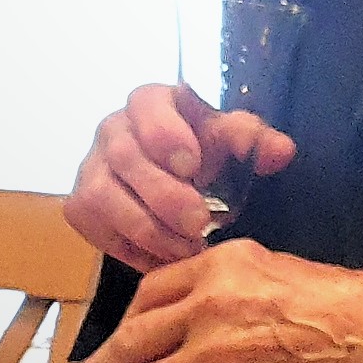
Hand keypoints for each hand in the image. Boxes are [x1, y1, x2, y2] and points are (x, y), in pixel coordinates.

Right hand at [62, 83, 298, 273]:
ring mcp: (91, 167)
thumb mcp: (231, 143)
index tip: (193, 165)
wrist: (176, 183)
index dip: (165, 133)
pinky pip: (93, 227)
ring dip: (144, 227)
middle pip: (124, 156)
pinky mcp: (81, 205)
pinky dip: (127, 248)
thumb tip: (282, 151)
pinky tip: (161, 260)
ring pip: (101, 196)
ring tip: (184, 249)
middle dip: (162, 193)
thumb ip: (254, 142)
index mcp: (151, 102)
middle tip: (199, 223)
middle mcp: (113, 129)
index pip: (146, 104)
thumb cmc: (205, 154)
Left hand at [68, 239, 362, 362]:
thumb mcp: (274, 273)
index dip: (126, 324)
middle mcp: (207, 302)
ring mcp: (216, 348)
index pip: (150, 293)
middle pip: (132, 341)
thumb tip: (199, 331)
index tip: (116, 346)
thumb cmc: (340, 304)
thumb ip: (228, 293)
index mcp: (218, 265)